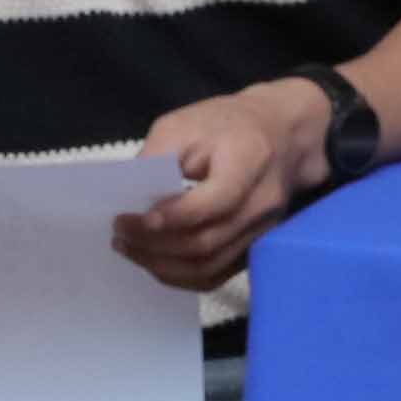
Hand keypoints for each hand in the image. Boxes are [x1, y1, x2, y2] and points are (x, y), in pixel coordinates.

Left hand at [118, 74, 338, 290]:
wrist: (280, 133)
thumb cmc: (228, 124)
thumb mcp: (184, 124)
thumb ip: (156, 157)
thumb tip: (126, 195)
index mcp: (249, 161)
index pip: (213, 203)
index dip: (169, 217)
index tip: (129, 218)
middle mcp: (261, 203)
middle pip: (206, 242)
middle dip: (153, 245)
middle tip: (119, 234)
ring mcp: (262, 231)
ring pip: (208, 267)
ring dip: (161, 265)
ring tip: (129, 248)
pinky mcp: (254, 246)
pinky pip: (216, 276)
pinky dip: (180, 276)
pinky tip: (154, 260)